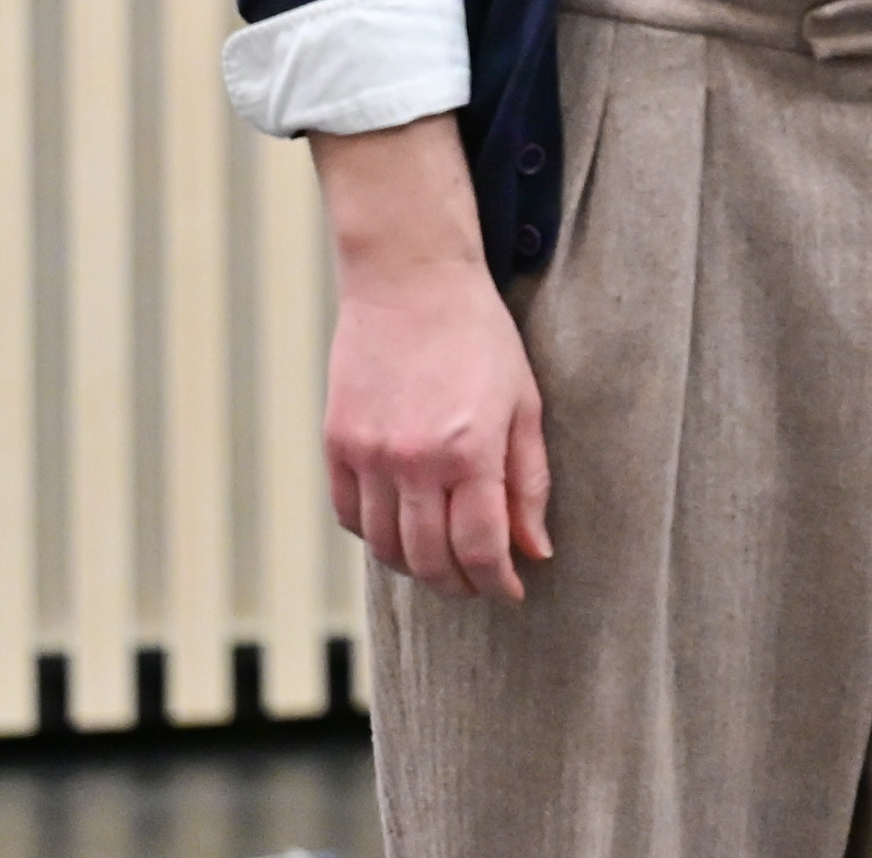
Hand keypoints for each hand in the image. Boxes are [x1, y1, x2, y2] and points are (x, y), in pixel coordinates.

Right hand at [314, 117, 551, 599]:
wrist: (411, 280)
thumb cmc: (481, 338)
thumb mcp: (524, 404)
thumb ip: (529, 482)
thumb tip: (535, 551)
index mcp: (469, 449)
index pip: (480, 548)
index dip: (497, 582)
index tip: (511, 591)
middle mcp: (413, 460)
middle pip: (429, 560)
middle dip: (459, 584)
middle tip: (478, 584)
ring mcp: (368, 454)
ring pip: (385, 548)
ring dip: (416, 567)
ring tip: (442, 562)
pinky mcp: (336, 443)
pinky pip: (350, 517)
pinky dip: (375, 537)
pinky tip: (401, 529)